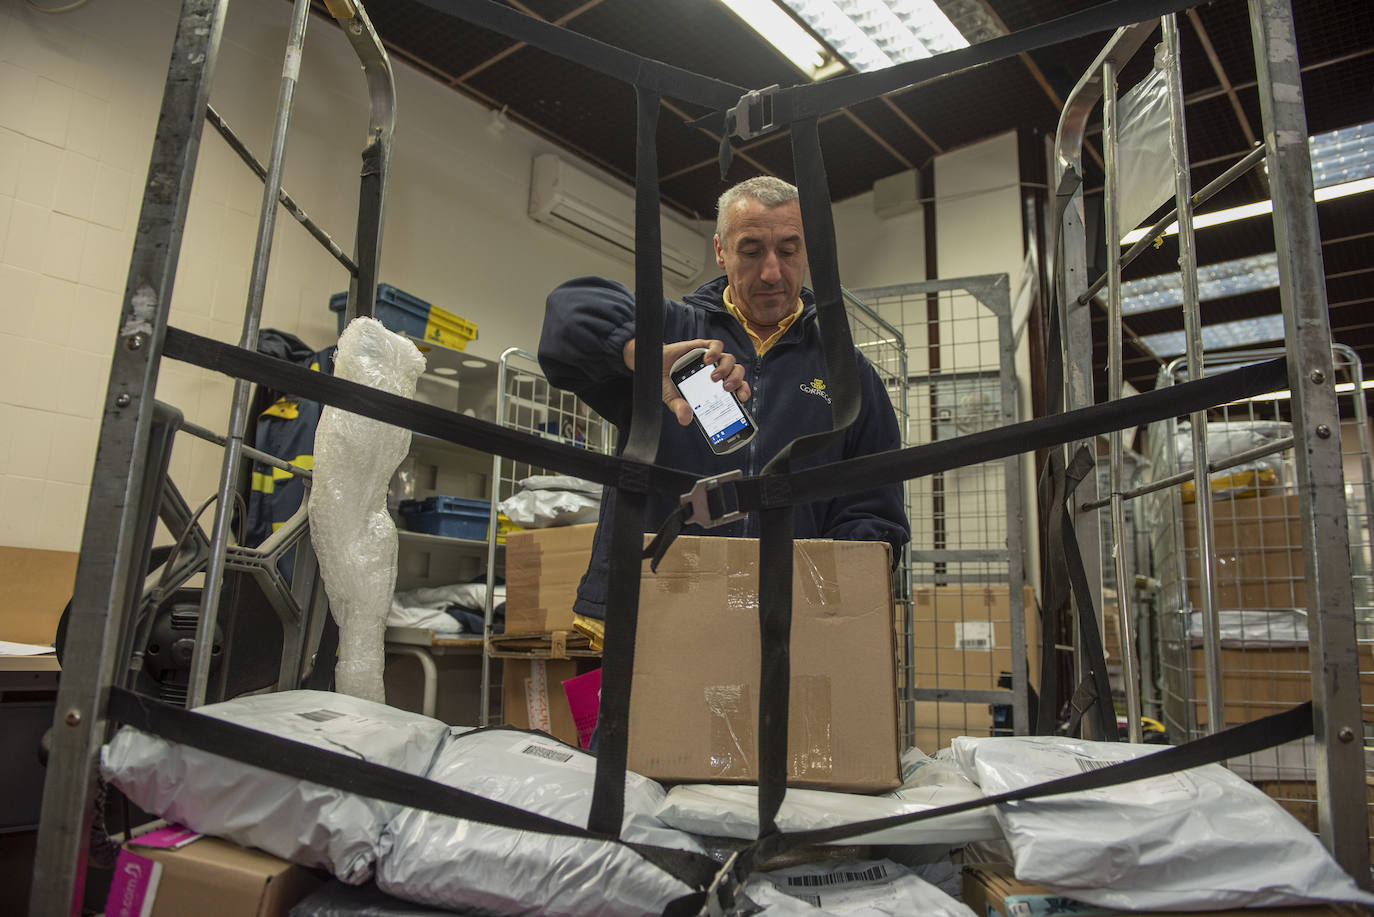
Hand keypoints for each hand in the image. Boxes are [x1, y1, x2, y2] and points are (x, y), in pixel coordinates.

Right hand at [623, 338, 750, 425]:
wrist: (654, 366)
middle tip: (726, 388)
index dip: (743, 391)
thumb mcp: (674, 400)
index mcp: (717, 387)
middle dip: (737, 380)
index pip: (738, 387)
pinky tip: (707, 359)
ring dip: (725, 369)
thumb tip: (685, 420)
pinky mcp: (703, 346)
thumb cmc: (669, 384)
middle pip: (737, 372)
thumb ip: (681, 408)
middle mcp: (718, 372)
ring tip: (713, 377)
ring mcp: (711, 359)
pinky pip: (716, 345)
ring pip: (729, 359)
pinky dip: (715, 351)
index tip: (741, 398)